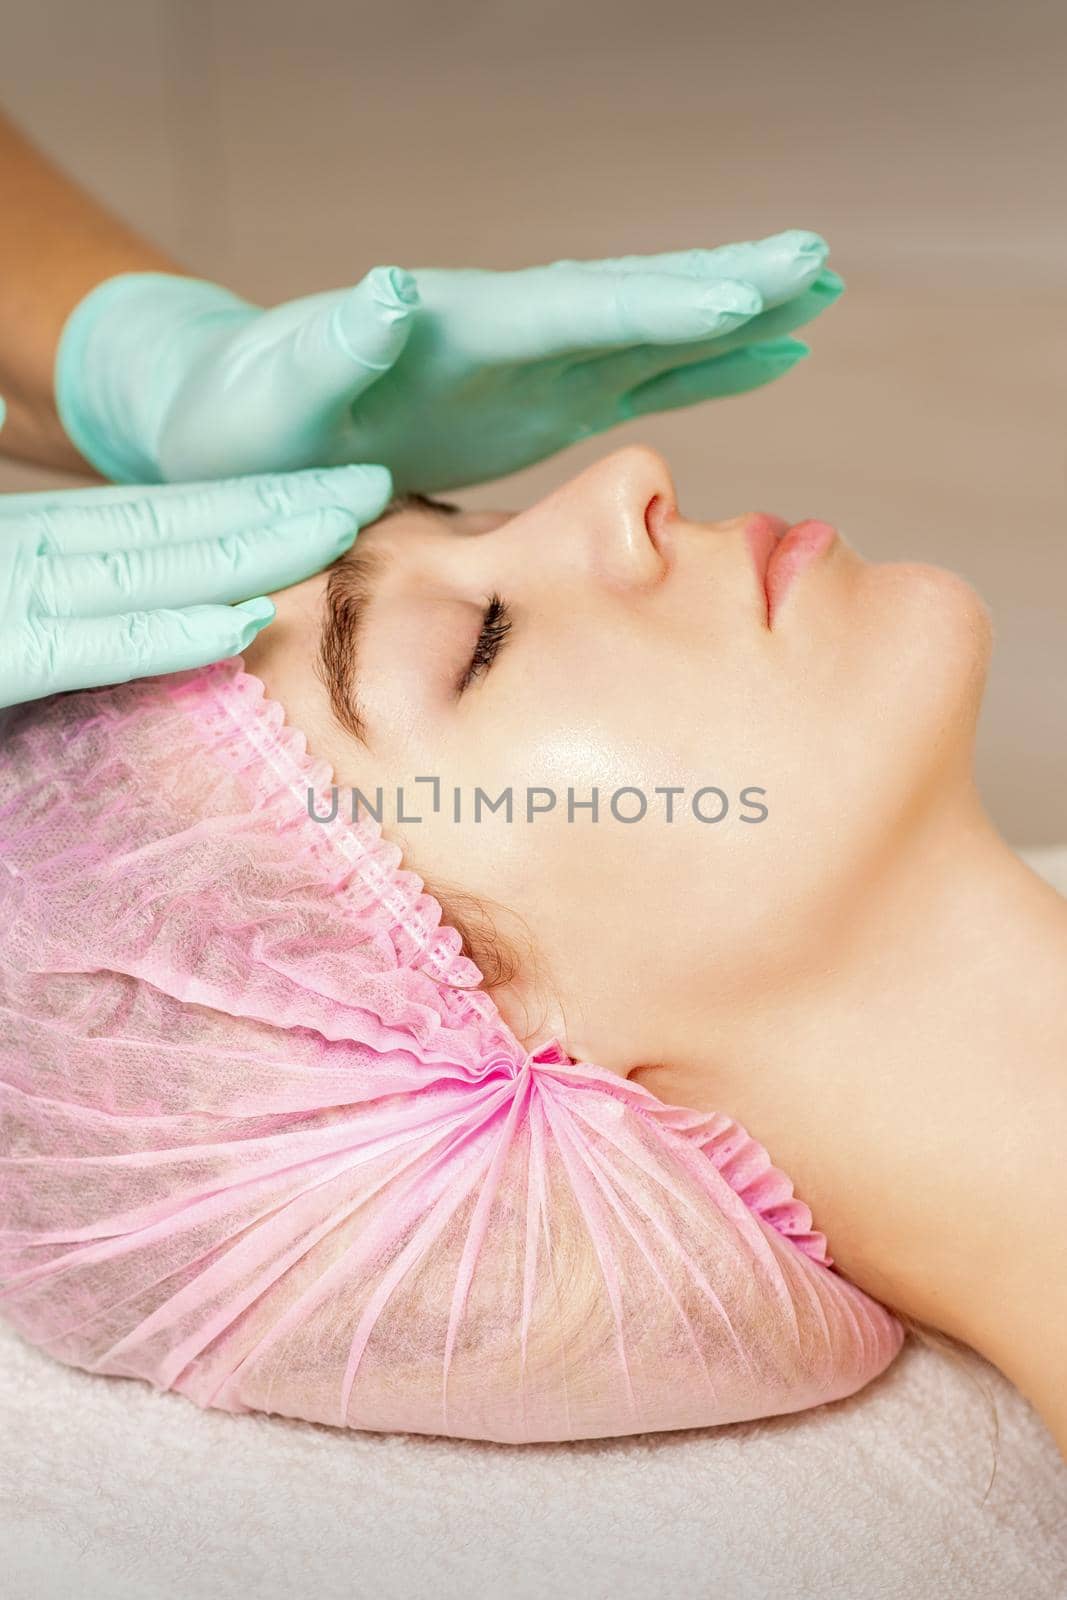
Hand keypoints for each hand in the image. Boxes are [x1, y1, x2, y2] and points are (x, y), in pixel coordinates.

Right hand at [0, 453, 390, 708]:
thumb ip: (40, 557)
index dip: (253, 501)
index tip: (333, 491)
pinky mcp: (6, 655)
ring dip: (254, 548)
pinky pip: (97, 646)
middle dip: (282, 507)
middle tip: (375, 485)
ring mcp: (18, 597)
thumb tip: (33, 446)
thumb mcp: (2, 598)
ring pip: (154, 569)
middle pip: (178, 527)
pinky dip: (171, 634)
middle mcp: (35, 553)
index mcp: (34, 538)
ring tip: (343, 527)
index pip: (163, 516)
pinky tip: (246, 622)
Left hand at [55, 231, 841, 493]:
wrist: (234, 431)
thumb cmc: (242, 419)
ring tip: (819, 292)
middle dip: (723, 285)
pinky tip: (759, 356)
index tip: (743, 295)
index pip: (572, 308)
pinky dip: (700, 368)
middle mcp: (506, 335)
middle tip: (818, 260)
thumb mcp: (274, 393)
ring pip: (649, 334)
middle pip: (630, 300)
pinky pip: (633, 379)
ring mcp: (527, 368)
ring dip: (732, 317)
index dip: (656, 307)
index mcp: (455, 329)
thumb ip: (332, 349)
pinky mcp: (533, 405)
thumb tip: (393, 292)